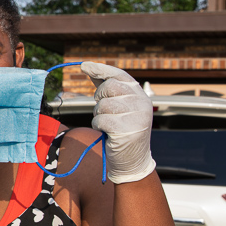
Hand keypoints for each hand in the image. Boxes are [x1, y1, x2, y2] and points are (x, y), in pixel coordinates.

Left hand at [81, 62, 155, 183]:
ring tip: (109, 125)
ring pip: (102, 105)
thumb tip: (88, 68)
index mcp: (140, 95)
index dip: (101, 69)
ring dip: (98, 115)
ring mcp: (137, 116)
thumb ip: (107, 90)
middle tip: (104, 111)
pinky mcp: (127, 130)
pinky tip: (108, 133)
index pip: (120, 75)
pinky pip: (101, 120)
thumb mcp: (117, 108)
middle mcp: (142, 102)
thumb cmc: (121, 132)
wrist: (132, 160)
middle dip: (99, 97)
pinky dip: (99, 126)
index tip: (83, 65)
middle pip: (109, 87)